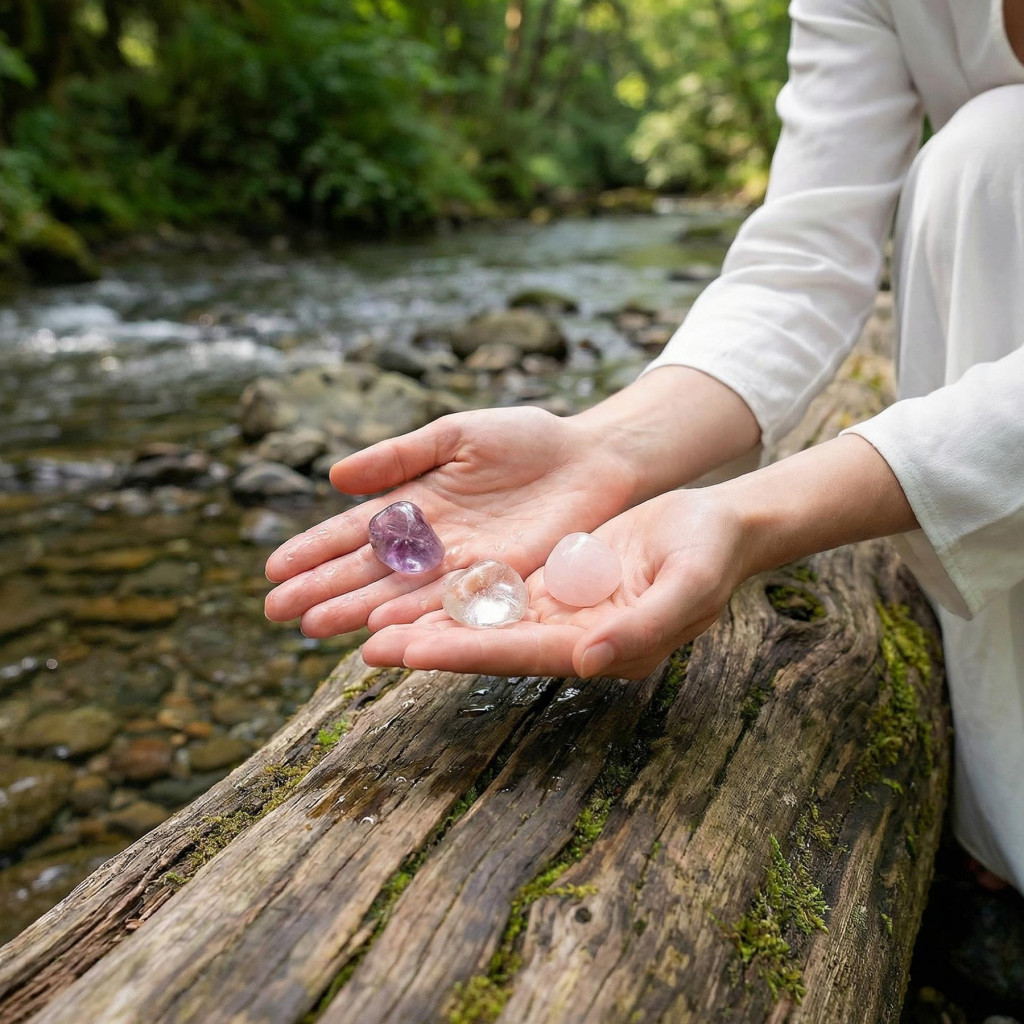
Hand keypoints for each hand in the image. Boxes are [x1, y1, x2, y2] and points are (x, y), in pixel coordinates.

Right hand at [263, 407, 638, 636]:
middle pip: (368, 571)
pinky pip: (452, 603)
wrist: (590, 458)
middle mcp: (433, 544)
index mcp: (415, 505)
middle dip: (322, 590)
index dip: (314, 551)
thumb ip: (398, 456)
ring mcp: (464, 567)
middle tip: (276, 612)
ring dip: (358, 611)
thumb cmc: (525, 440)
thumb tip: (334, 477)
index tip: (273, 570)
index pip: (354, 532)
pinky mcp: (500, 582)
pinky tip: (382, 628)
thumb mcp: (454, 435)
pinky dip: (417, 616)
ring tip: (314, 627)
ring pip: (401, 594)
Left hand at [359, 489, 747, 678]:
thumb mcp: (688, 587)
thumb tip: (588, 661)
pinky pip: (495, 586)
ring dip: (429, 618)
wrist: (714, 525)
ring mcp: (557, 611)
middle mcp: (570, 638)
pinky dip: (454, 587)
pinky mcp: (550, 582)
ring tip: (371, 620)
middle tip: (365, 644)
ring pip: (482, 616)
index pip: (521, 653)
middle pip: (488, 642)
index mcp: (602, 649)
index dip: (464, 651)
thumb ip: (642, 627)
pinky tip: (413, 582)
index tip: (410, 651)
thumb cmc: (710, 555)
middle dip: (427, 643)